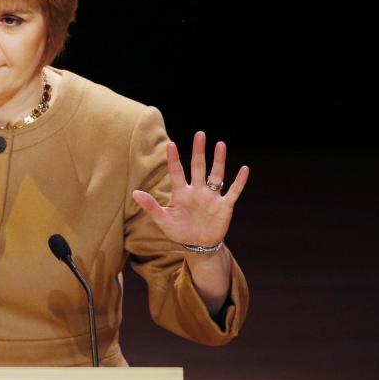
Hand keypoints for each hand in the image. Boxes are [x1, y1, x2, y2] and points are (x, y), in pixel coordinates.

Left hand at [132, 131, 248, 246]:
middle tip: (200, 134)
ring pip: (216, 175)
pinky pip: (233, 191)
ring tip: (220, 144)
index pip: (177, 172)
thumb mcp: (163, 220)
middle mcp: (197, 190)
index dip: (174, 159)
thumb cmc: (179, 231)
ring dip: (219, 160)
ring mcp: (212, 197)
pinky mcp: (225, 206)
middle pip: (198, 167)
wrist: (199, 245)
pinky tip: (244, 169)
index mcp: (181, 193)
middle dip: (199, 151)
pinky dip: (239, 181)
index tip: (171, 144)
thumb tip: (134, 193)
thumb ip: (151, 206)